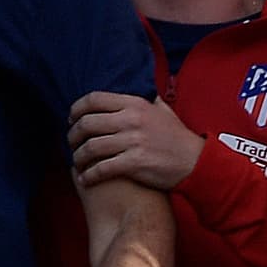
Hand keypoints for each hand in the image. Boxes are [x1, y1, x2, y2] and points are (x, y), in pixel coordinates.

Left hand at [69, 93, 202, 188]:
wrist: (195, 162)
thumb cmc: (177, 138)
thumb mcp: (163, 110)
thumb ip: (148, 99)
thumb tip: (140, 88)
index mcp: (135, 104)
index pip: (94, 99)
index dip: (76, 109)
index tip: (71, 119)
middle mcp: (132, 120)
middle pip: (87, 123)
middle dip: (73, 135)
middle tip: (70, 143)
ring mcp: (133, 141)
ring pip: (91, 147)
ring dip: (78, 157)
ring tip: (77, 162)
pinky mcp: (135, 163)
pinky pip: (102, 169)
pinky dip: (89, 175)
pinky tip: (86, 179)